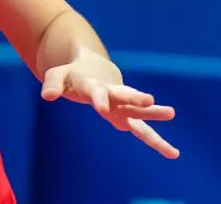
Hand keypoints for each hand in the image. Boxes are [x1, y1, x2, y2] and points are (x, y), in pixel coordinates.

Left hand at [40, 48, 179, 158]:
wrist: (93, 68)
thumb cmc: (72, 75)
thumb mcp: (57, 76)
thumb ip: (52, 84)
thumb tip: (47, 96)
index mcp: (93, 85)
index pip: (96, 92)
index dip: (98, 98)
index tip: (101, 107)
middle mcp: (112, 93)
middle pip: (124, 95)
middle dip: (136, 98)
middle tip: (150, 100)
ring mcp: (122, 104)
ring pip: (139, 111)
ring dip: (153, 113)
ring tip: (171, 113)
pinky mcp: (127, 115)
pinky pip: (143, 129)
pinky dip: (156, 141)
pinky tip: (173, 153)